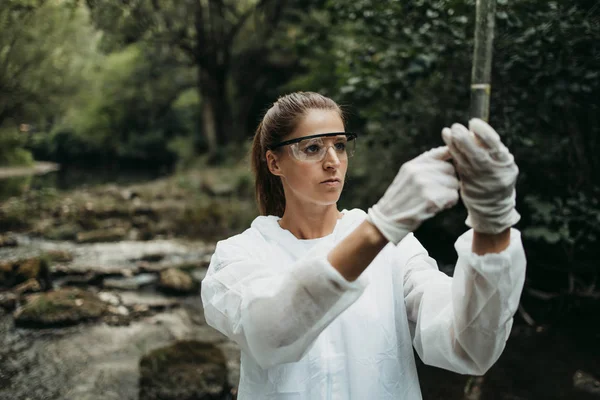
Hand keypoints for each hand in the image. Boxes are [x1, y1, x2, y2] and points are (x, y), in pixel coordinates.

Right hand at [367, 146, 459, 243]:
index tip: (451, 168)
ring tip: (437, 199)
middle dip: (449, 180)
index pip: (441, 152)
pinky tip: (438, 206)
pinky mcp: (431, 199)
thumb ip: (424, 164)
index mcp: (412, 165)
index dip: (450, 160)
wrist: (389, 220)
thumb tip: (447, 151)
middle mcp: (418, 172)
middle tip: (439, 191)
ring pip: (454, 183)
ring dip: (449, 192)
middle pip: (450, 169)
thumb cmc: (401, 198)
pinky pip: (453, 196)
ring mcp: (424, 185)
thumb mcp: (406, 175)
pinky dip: (449, 203)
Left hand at [441, 118, 519, 233]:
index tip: (473, 122)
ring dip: (454, 145)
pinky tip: (446, 145)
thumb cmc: (498, 175)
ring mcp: (479, 180)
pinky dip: (453, 155)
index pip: (495, 146)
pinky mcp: (467, 184)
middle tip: (456, 127)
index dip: (483, 133)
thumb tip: (474, 130)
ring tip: (446, 132)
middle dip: (465, 140)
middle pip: (477, 155)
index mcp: (505, 164)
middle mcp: (493, 173)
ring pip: (465, 161)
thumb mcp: (502, 163)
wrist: (493, 206)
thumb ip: (491, 149)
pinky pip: (459, 167)